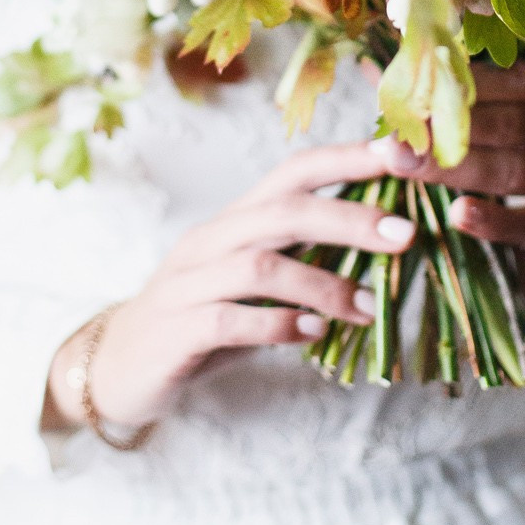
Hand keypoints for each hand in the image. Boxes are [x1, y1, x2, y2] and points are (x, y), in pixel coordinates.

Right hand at [45, 140, 415, 432]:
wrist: (120, 368)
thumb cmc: (204, 320)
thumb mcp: (255, 282)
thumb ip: (304, 258)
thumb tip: (383, 245)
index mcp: (235, 220)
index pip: (294, 171)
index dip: (347, 158)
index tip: (402, 155)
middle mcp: (210, 239)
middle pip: (283, 210)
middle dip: (349, 217)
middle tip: (404, 235)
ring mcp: (188, 282)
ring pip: (261, 265)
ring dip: (323, 285)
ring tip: (366, 307)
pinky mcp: (176, 328)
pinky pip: (230, 318)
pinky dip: (278, 324)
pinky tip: (313, 336)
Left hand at [372, 60, 524, 307]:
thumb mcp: (514, 120)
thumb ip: (459, 97)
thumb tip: (374, 69)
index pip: (514, 80)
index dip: (459, 86)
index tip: (407, 94)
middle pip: (512, 125)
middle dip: (448, 129)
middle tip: (392, 137)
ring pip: (520, 169)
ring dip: (460, 169)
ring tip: (409, 168)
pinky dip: (494, 219)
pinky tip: (457, 215)